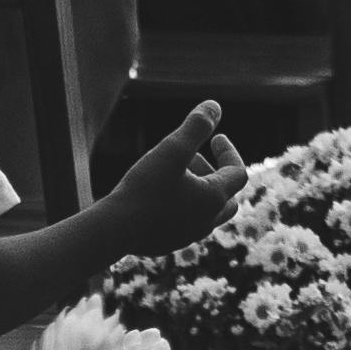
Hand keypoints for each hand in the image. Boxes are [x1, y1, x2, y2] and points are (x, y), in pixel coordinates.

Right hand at [111, 97, 243, 247]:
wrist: (112, 231)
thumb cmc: (144, 188)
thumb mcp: (171, 150)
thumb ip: (195, 126)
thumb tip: (214, 105)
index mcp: (214, 199)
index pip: (238, 172)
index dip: (229, 152)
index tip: (216, 137)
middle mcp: (206, 222)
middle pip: (228, 197)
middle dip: (216, 173)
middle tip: (194, 158)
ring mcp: (187, 236)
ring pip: (207, 212)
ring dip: (199, 190)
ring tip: (174, 173)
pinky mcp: (168, 244)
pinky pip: (186, 224)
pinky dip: (183, 206)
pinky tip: (159, 195)